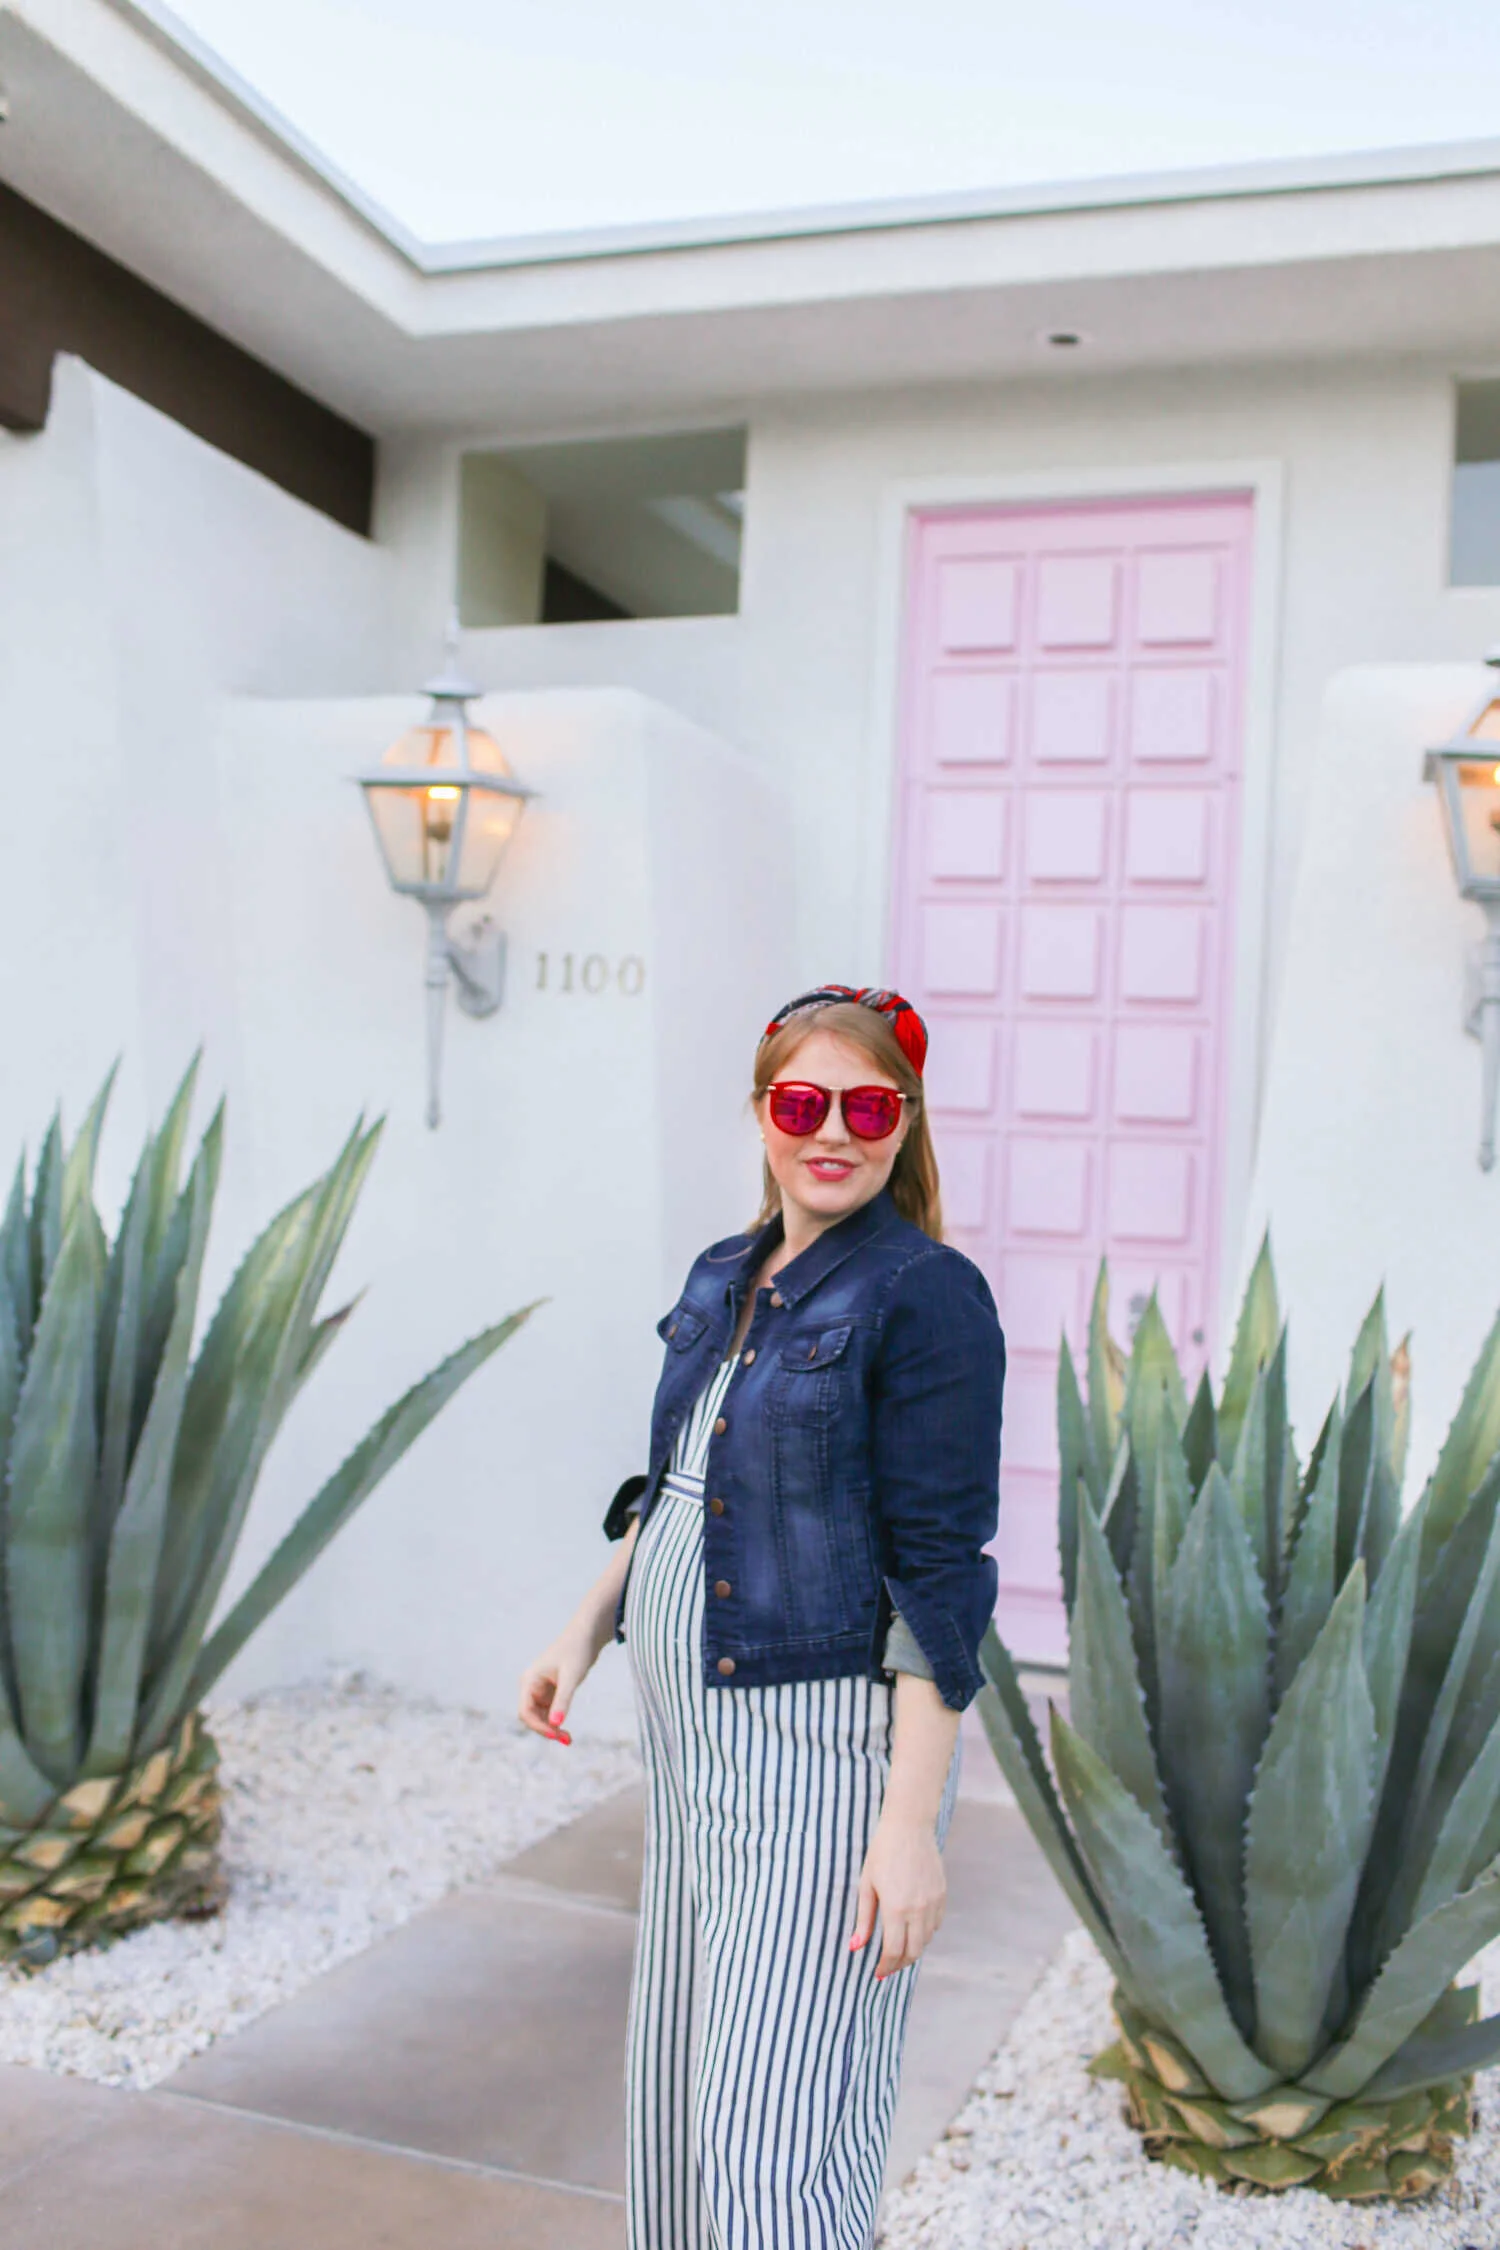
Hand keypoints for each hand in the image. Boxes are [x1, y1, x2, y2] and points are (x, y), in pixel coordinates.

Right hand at [517, 1624, 596, 1745]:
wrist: (587, 1635)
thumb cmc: (577, 1651)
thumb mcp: (571, 1677)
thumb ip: (563, 1700)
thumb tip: (557, 1723)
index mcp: (529, 1680)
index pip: (525, 1711)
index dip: (538, 1726)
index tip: (556, 1734)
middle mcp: (531, 1686)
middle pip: (531, 1717)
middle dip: (545, 1730)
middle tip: (566, 1740)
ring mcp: (540, 1690)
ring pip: (539, 1717)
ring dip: (551, 1728)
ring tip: (568, 1738)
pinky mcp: (550, 1691)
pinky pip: (548, 1712)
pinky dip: (556, 1721)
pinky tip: (566, 1730)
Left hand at [849, 1812, 946, 1978]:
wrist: (909, 1826)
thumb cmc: (882, 1852)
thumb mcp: (866, 1884)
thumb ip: (863, 1919)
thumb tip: (855, 1947)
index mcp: (896, 1908)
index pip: (893, 1951)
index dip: (885, 1967)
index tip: (877, 1973)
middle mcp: (918, 1909)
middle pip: (913, 1952)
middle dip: (900, 1964)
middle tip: (888, 1966)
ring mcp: (933, 1903)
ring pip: (927, 1940)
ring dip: (913, 1948)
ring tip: (899, 1946)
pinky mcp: (942, 1895)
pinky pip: (936, 1924)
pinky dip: (925, 1932)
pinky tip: (913, 1927)